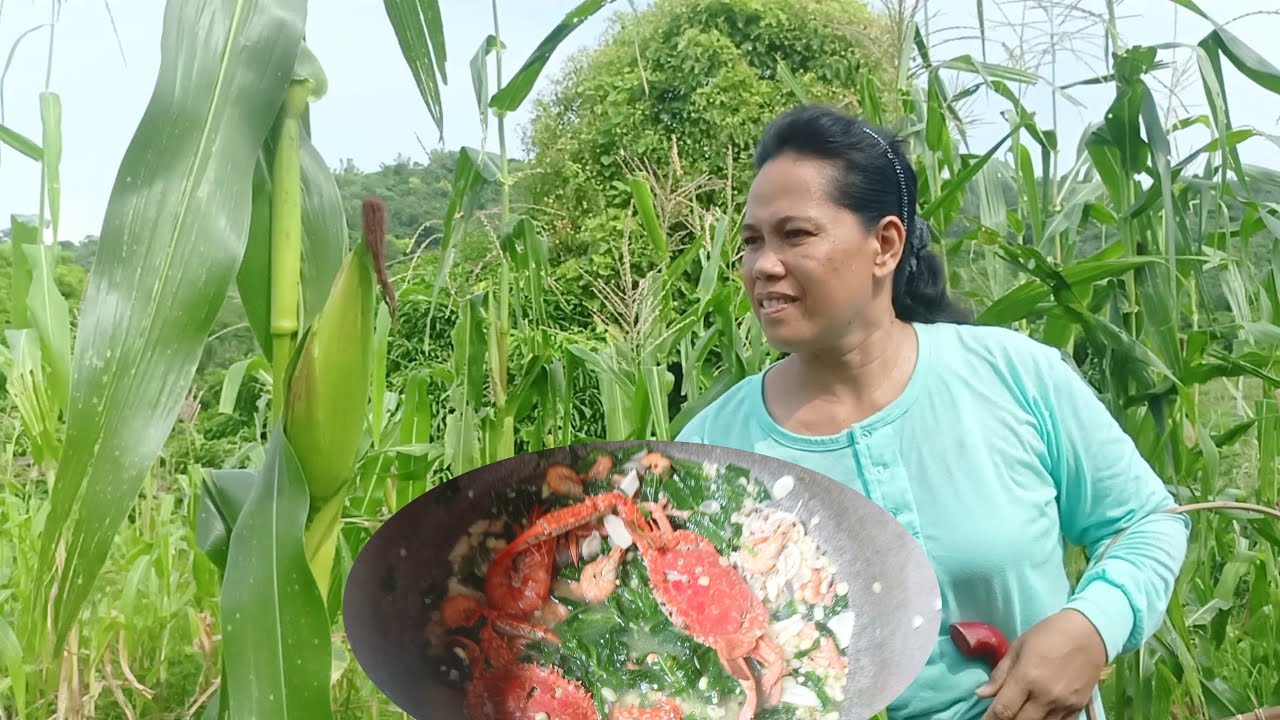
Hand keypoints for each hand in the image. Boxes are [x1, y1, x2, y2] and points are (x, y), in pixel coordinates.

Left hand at [976, 609, 1106, 719]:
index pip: (1003, 710)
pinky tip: (1039, 715)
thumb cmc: (1048, 635)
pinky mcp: (1078, 708)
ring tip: (1019, 713)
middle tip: (1001, 714)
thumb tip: (981, 694)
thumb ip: (999, 674)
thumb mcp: (1018, 648)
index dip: (989, 719)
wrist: (1088, 633)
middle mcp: (1045, 696)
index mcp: (1027, 677)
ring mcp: (1064, 704)